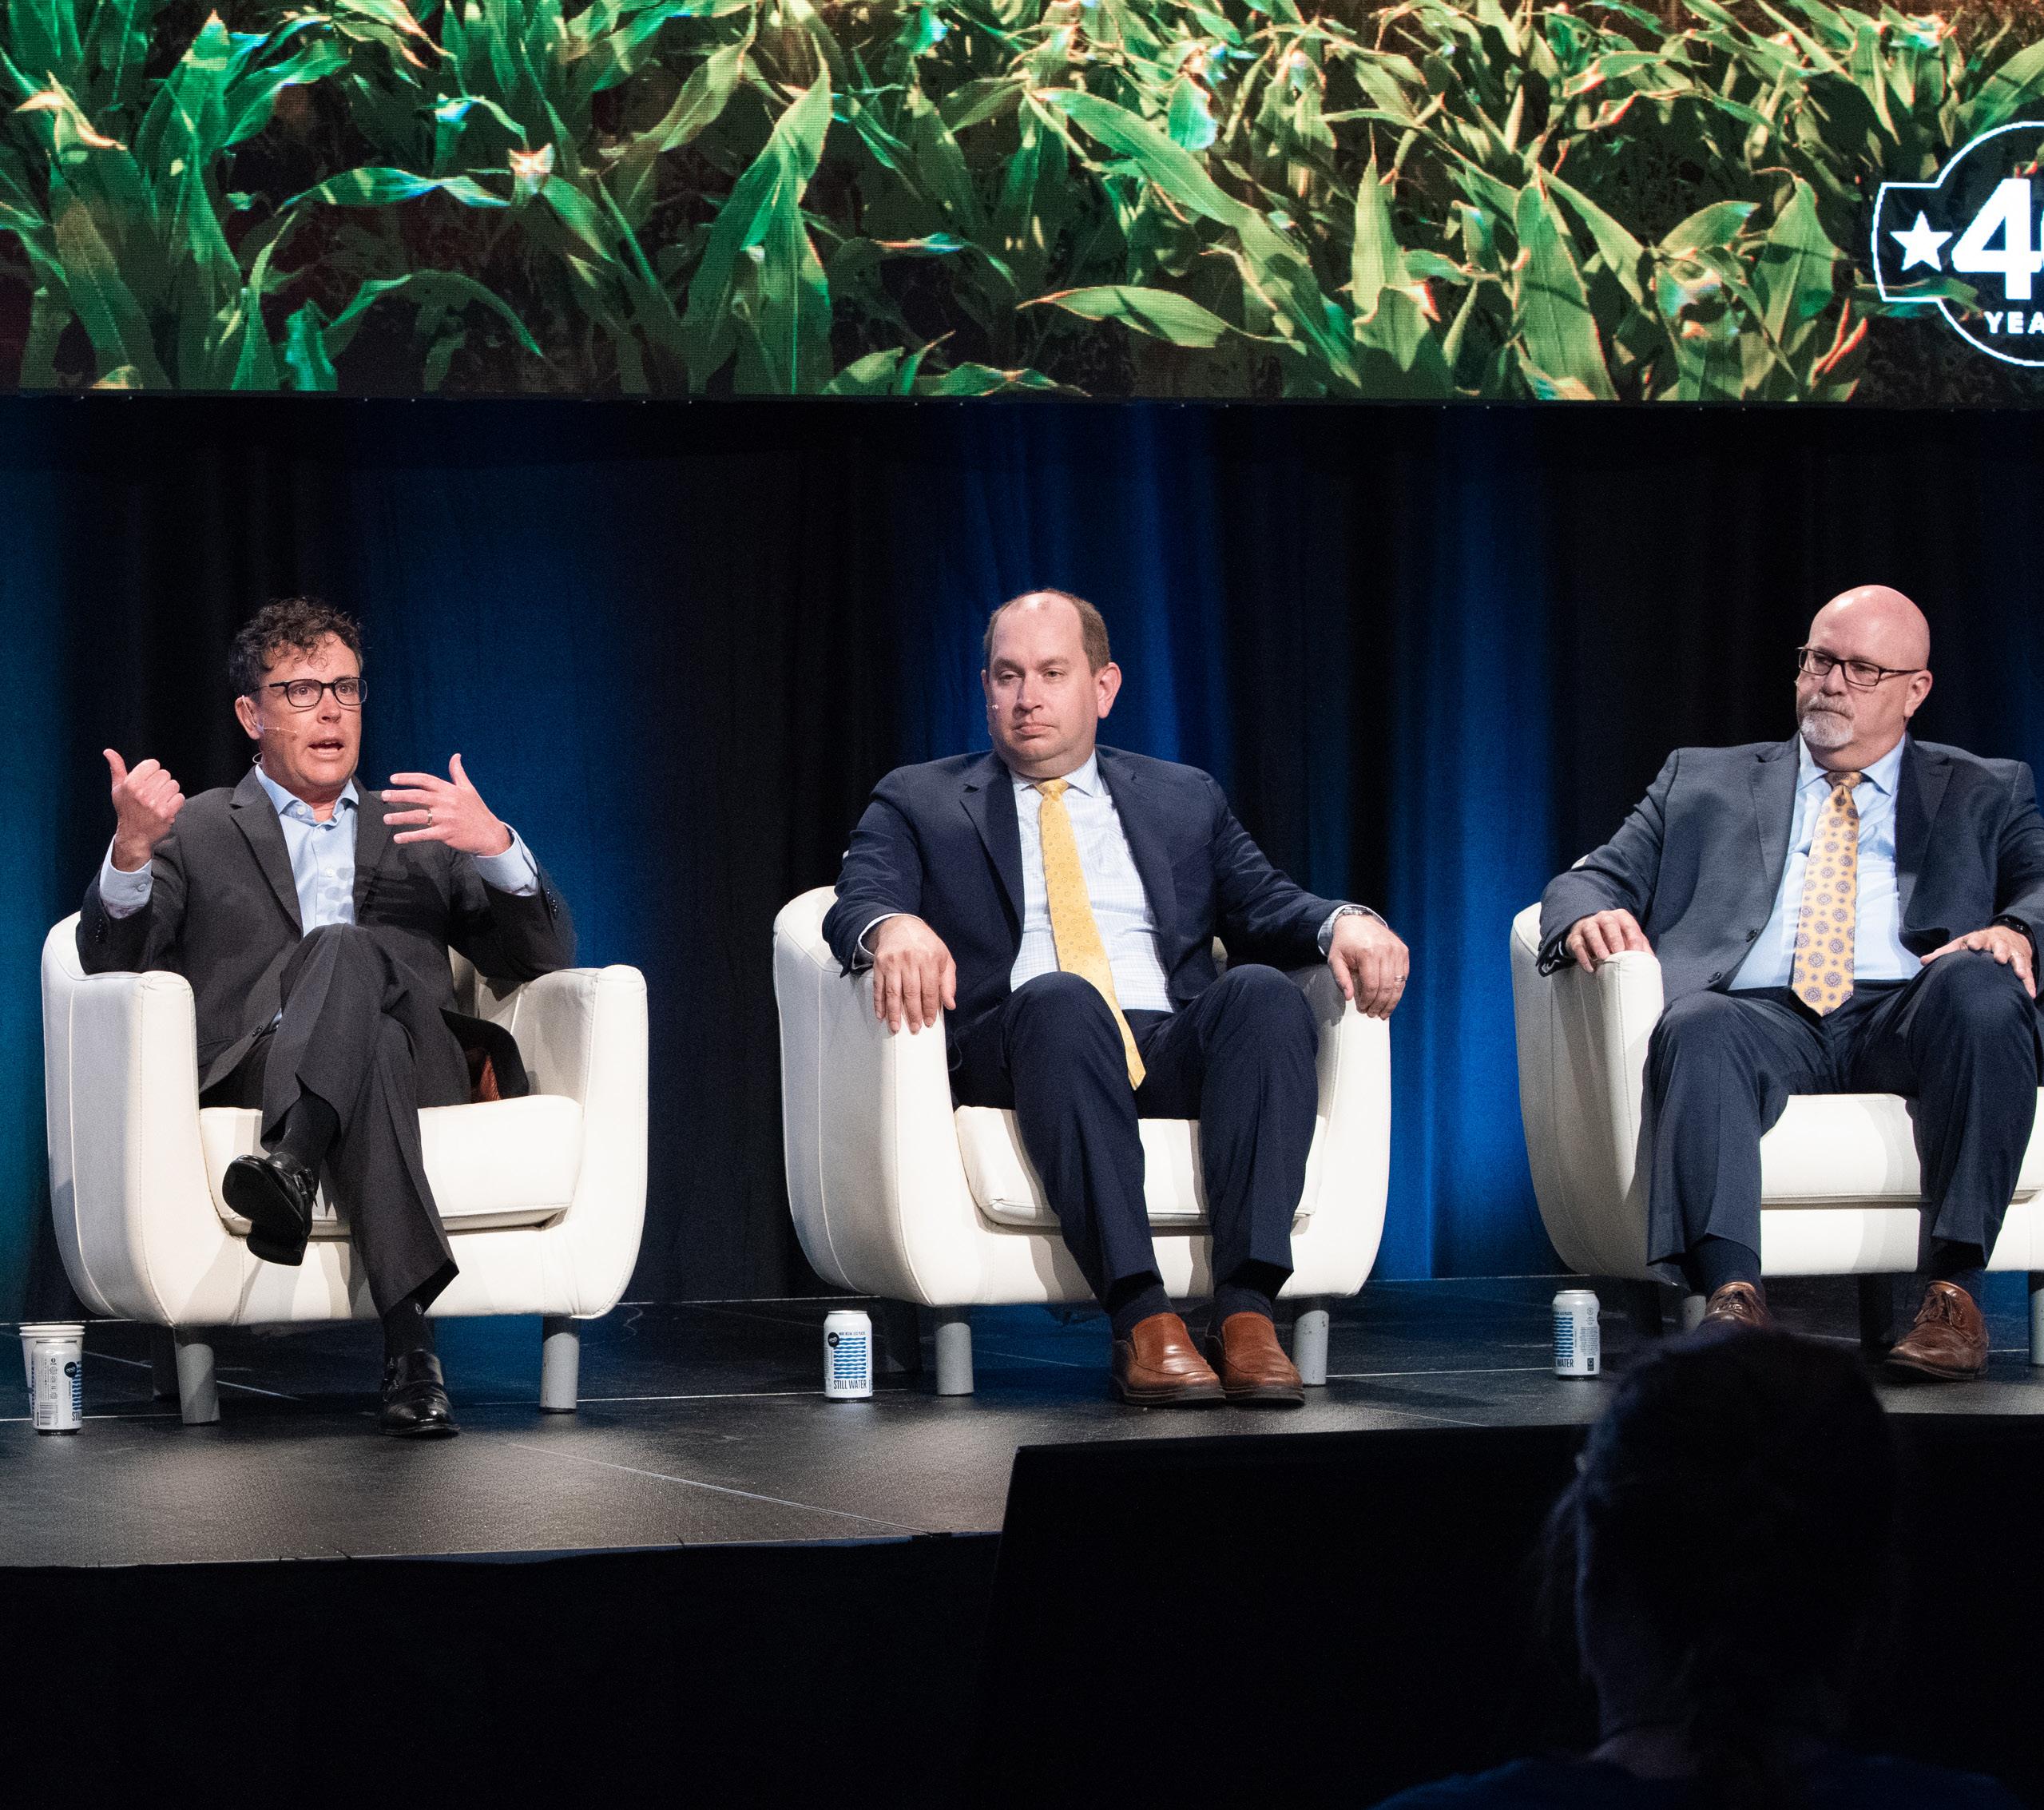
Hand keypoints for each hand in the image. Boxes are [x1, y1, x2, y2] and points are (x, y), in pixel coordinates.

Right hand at [104, 749, 183, 870]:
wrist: (134, 835)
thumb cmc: (126, 809)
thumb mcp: (118, 788)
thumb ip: (116, 768)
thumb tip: (109, 752)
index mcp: (130, 784)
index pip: (153, 764)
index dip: (152, 772)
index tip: (147, 781)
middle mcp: (142, 793)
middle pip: (165, 774)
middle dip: (161, 783)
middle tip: (153, 794)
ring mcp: (154, 803)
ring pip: (174, 785)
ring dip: (169, 793)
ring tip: (159, 801)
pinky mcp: (166, 813)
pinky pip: (180, 797)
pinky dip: (176, 802)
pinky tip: (165, 808)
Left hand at [381, 754, 512, 854]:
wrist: (489, 834)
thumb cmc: (477, 811)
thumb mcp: (469, 789)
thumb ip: (458, 773)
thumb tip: (456, 756)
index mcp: (450, 790)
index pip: (426, 780)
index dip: (408, 778)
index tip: (393, 779)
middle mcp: (446, 802)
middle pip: (418, 796)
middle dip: (399, 795)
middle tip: (384, 795)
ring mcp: (446, 818)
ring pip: (418, 816)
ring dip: (400, 817)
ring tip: (386, 818)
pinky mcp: (446, 834)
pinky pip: (424, 834)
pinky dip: (410, 836)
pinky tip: (398, 837)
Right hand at [870, 915, 956, 1032]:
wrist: (901, 926)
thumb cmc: (925, 945)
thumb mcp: (944, 958)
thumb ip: (948, 982)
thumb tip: (950, 1004)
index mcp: (929, 958)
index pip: (930, 989)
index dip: (930, 1008)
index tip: (929, 1022)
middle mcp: (910, 960)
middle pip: (911, 993)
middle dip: (913, 1014)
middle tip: (915, 1028)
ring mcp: (892, 962)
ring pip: (893, 992)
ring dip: (894, 1013)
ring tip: (895, 1028)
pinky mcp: (879, 964)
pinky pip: (878, 987)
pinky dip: (878, 1003)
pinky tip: (881, 1015)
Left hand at [1328, 912, 1407, 1017]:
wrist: (1356, 921)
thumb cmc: (1344, 943)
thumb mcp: (1335, 959)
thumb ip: (1341, 978)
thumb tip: (1349, 997)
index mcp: (1368, 952)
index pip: (1371, 985)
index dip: (1368, 1001)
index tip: (1363, 1009)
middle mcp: (1385, 951)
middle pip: (1386, 987)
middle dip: (1380, 1004)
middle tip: (1374, 1014)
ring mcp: (1397, 950)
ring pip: (1398, 984)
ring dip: (1392, 1001)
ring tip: (1384, 1012)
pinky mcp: (1403, 950)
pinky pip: (1404, 975)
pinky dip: (1398, 989)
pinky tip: (1391, 998)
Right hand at [1565, 909, 1650, 971]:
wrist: (1588, 935)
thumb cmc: (1614, 938)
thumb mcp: (1628, 939)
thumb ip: (1640, 947)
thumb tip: (1649, 961)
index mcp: (1620, 917)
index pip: (1629, 924)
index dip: (1633, 938)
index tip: (1637, 952)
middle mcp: (1603, 918)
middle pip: (1609, 923)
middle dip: (1614, 937)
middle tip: (1618, 951)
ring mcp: (1587, 926)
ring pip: (1591, 931)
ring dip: (1597, 944)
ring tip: (1603, 957)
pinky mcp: (1574, 937)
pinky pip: (1577, 944)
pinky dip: (1583, 956)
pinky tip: (1590, 967)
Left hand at [1922, 925, 2036, 998]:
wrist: (2006, 934)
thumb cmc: (1977, 943)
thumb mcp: (1961, 944)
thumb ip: (1944, 953)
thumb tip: (1923, 961)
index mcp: (1981, 939)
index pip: (1978, 938)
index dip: (1975, 941)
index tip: (1972, 945)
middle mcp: (1998, 944)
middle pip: (2000, 946)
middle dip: (2000, 951)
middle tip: (1999, 959)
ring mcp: (2012, 952)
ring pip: (2017, 958)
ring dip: (2019, 966)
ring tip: (2020, 975)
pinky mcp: (2023, 962)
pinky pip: (2028, 973)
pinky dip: (2029, 983)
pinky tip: (2028, 993)